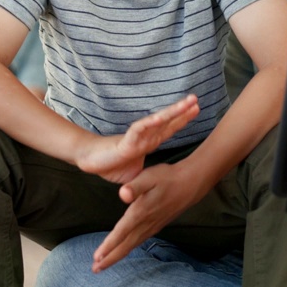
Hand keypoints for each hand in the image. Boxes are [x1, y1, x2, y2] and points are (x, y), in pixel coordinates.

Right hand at [73, 96, 198, 184]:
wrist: (91, 161)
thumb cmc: (111, 164)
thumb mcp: (137, 174)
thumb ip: (148, 176)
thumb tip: (160, 187)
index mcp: (149, 142)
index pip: (169, 129)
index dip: (182, 120)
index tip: (195, 109)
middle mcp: (146, 137)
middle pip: (168, 122)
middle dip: (183, 111)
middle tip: (196, 99)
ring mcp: (137, 138)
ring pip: (158, 121)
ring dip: (173, 112)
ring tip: (187, 102)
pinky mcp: (126, 141)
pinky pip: (139, 130)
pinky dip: (150, 123)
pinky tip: (161, 117)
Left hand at [92, 162, 208, 271]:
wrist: (191, 183)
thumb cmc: (168, 177)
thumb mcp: (150, 176)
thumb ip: (135, 185)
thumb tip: (123, 194)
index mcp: (141, 212)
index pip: (122, 232)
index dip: (109, 245)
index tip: (97, 257)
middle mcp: (146, 223)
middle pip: (126, 245)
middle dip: (110, 258)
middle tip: (95, 269)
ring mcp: (152, 226)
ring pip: (132, 245)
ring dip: (117, 256)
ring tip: (103, 265)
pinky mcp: (156, 225)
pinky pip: (139, 241)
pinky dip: (128, 248)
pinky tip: (123, 250)